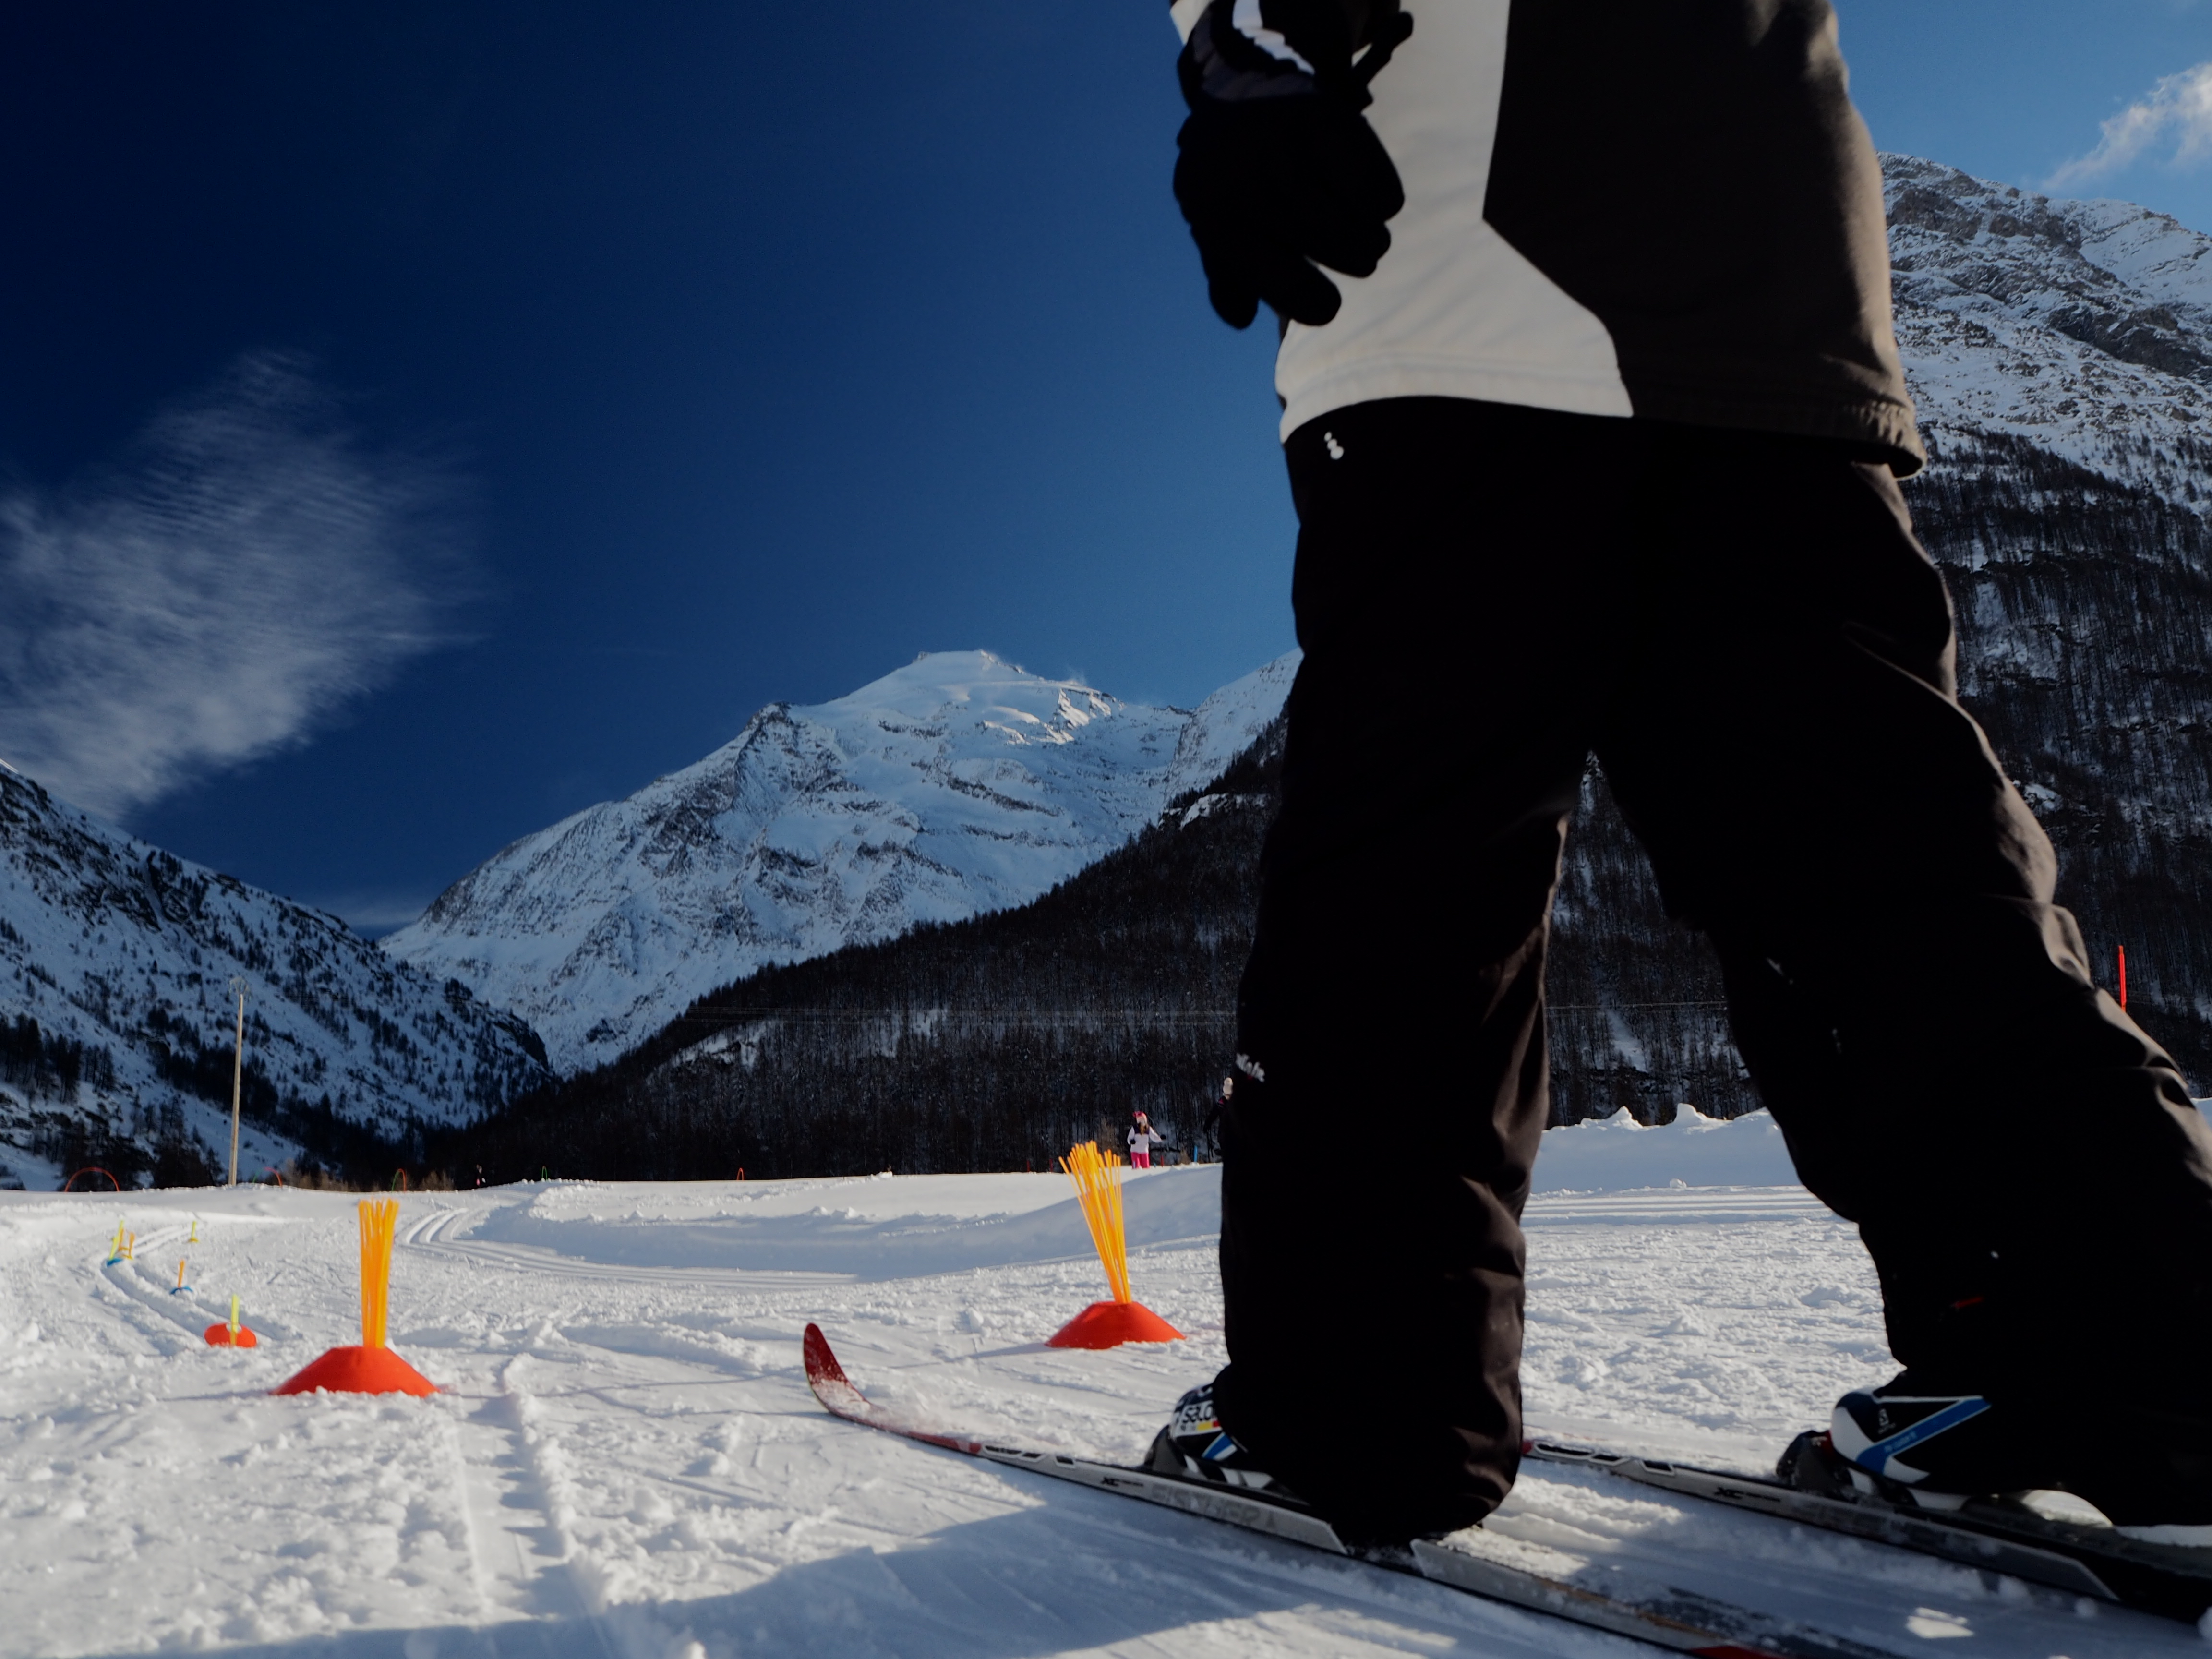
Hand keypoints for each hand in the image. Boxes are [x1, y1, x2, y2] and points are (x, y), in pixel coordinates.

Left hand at [1173, 1, 1409, 328]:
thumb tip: (1240, 318)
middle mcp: (1241, 172)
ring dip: (1369, 240)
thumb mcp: (1217, 223)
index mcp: (1211, 209)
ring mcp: (1281, 139)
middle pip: (1316, 240)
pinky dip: (1381, 202)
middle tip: (1363, 263)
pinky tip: (1377, 207)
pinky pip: (1366, 181)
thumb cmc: (1234, 178)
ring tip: (1371, 244)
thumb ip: (1227, 277)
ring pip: (1343, 215)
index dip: (1304, 298)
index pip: (1266, 268)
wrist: (1243, 86)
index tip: (1329, 308)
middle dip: (1347, 261)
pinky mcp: (1320, 116)